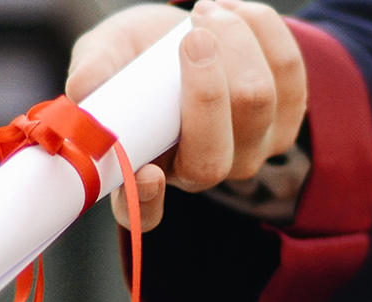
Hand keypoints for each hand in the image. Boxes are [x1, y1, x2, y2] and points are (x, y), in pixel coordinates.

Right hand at [66, 0, 307, 231]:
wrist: (187, 30)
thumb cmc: (138, 53)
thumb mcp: (106, 53)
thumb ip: (94, 70)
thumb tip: (83, 89)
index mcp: (146, 171)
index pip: (145, 212)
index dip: (147, 201)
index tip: (147, 173)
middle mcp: (201, 172)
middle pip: (213, 156)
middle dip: (207, 88)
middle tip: (192, 35)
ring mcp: (250, 150)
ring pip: (257, 103)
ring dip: (235, 43)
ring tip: (205, 13)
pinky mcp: (287, 116)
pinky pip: (288, 71)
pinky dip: (261, 31)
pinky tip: (233, 13)